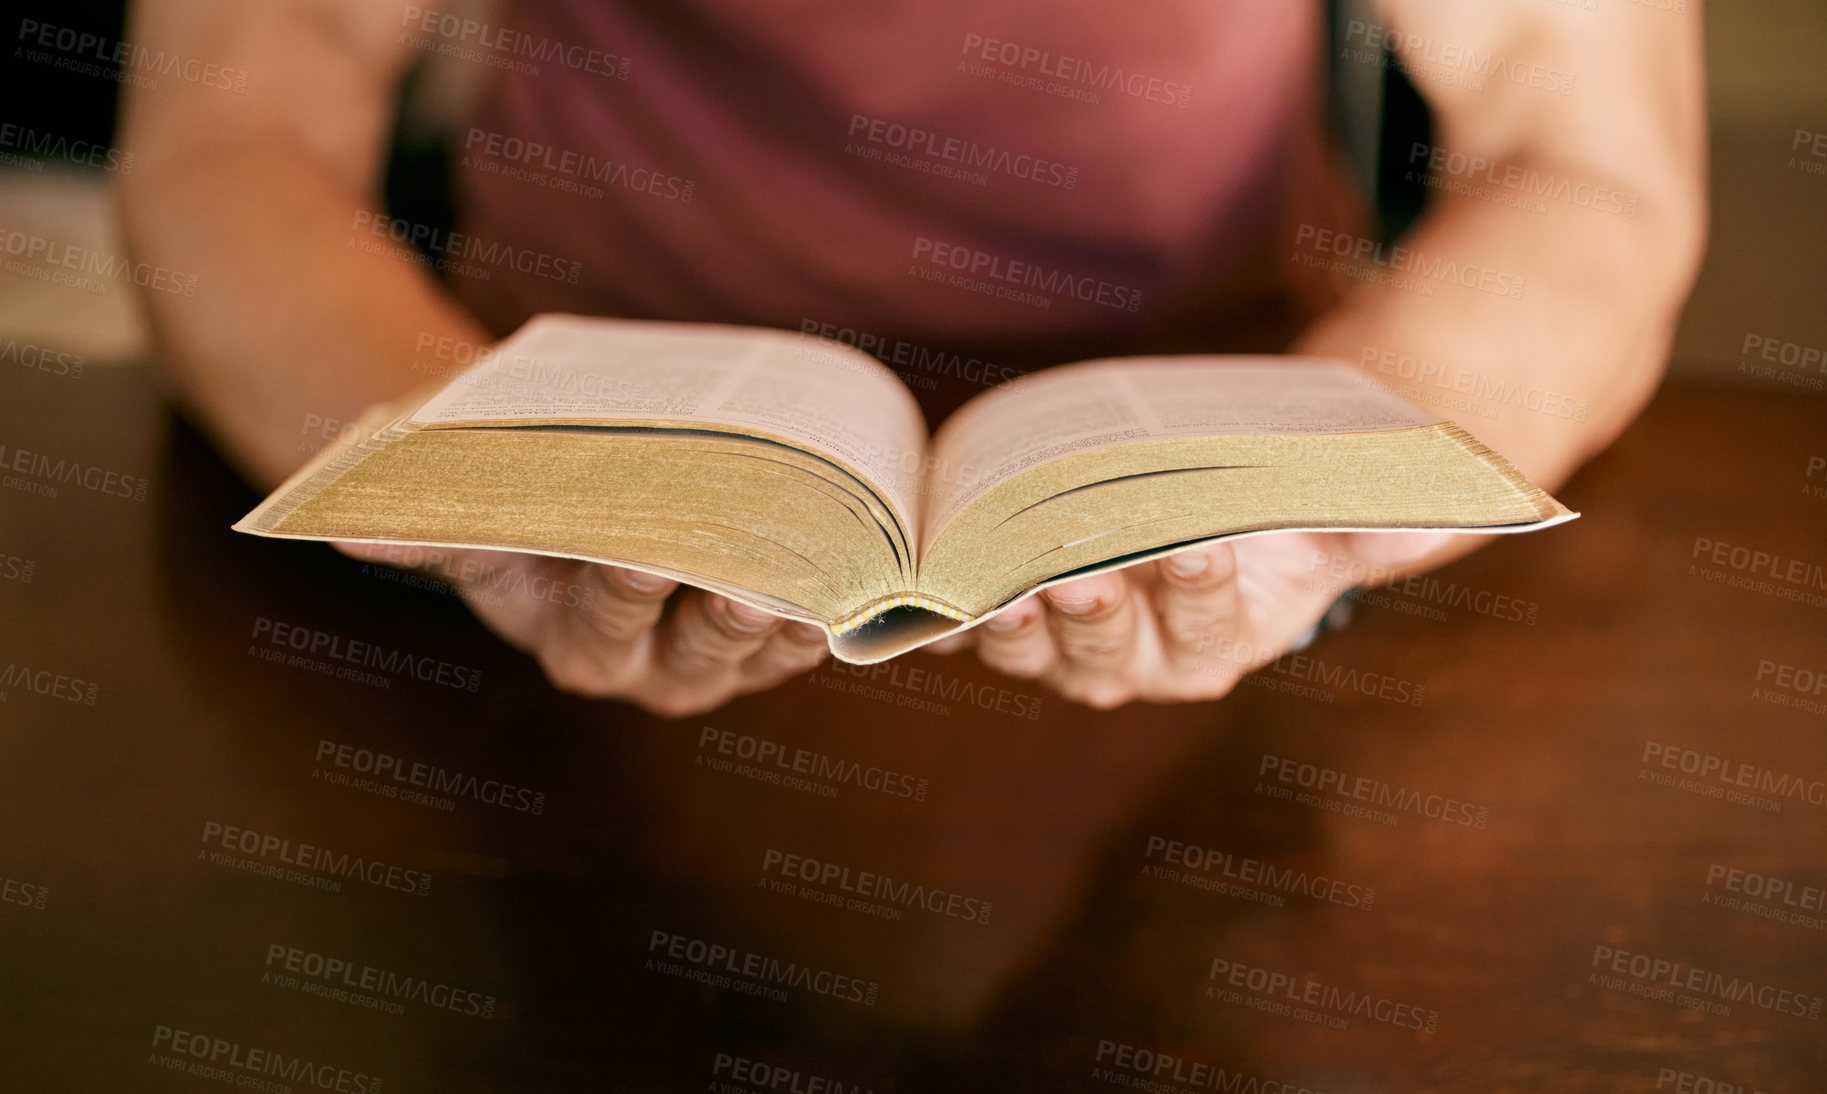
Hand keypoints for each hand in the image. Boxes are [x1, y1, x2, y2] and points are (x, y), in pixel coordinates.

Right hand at [333, 543, 829, 716]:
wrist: (574, 492)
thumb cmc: (514, 496)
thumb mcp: (470, 507)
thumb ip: (428, 525)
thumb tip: (343, 535)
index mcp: (574, 640)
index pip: (597, 625)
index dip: (616, 595)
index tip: (632, 556)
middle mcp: (649, 664)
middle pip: (691, 655)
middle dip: (718, 624)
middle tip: (746, 589)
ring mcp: (715, 653)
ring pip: (759, 653)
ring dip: (790, 627)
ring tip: (816, 592)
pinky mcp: (766, 630)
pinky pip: (806, 633)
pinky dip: (831, 608)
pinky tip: (856, 580)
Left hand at [964, 531, 1457, 709]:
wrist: (1196, 517)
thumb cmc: (1266, 521)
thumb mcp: (1323, 524)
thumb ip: (1369, 528)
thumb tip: (1427, 525)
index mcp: (1214, 645)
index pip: (1208, 625)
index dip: (1201, 590)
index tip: (1199, 542)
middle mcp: (1136, 663)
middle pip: (1110, 652)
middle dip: (1096, 618)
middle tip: (1082, 577)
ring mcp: (1065, 651)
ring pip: (1034, 652)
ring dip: (1015, 627)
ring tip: (1003, 588)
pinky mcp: (1010, 627)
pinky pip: (972, 633)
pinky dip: (949, 621)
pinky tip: (932, 594)